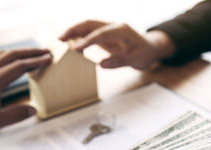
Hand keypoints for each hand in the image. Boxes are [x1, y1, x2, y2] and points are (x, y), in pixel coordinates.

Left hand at [0, 48, 51, 134]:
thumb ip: (15, 115)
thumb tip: (33, 110)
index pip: (19, 67)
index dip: (36, 62)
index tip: (48, 59)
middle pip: (12, 55)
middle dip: (31, 52)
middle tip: (45, 52)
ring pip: (3, 54)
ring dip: (20, 51)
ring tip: (32, 54)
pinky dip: (9, 56)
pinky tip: (12, 61)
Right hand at [59, 20, 174, 69]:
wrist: (150, 48)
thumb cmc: (144, 54)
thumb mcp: (136, 61)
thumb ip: (119, 62)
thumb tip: (101, 64)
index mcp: (122, 30)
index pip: (102, 33)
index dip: (88, 40)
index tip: (76, 48)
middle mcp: (114, 26)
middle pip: (91, 23)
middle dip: (74, 30)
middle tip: (60, 39)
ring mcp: (108, 28)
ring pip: (87, 26)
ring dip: (73, 31)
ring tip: (60, 40)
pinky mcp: (104, 33)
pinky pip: (89, 32)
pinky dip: (78, 36)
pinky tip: (70, 45)